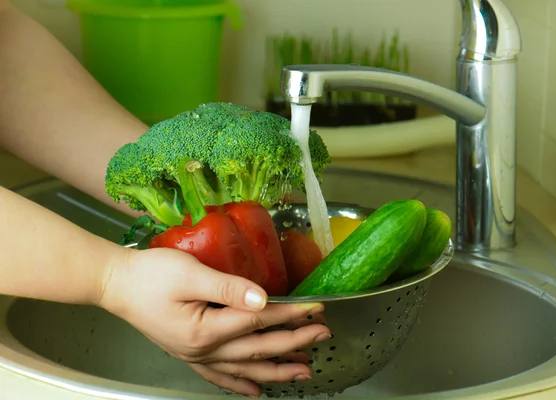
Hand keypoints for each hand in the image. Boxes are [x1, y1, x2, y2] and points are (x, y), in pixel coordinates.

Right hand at [100, 247, 330, 396]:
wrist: (115, 284)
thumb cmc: (150, 275)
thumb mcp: (190, 274)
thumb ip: (229, 287)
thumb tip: (263, 299)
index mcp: (206, 330)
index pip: (260, 321)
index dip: (292, 315)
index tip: (317, 309)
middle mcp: (203, 350)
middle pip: (259, 348)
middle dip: (294, 343)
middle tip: (323, 336)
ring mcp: (195, 355)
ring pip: (245, 368)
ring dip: (276, 370)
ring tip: (304, 371)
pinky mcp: (188, 353)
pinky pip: (219, 376)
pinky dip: (239, 384)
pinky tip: (255, 391)